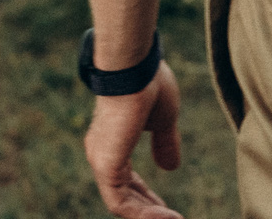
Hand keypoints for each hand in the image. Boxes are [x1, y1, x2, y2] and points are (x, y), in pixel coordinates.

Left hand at [82, 64, 183, 218]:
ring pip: (121, 203)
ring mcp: (101, 161)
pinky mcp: (106, 166)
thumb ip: (164, 143)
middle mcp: (101, 153)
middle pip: (123, 194)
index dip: (146, 196)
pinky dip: (143, 213)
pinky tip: (166, 216)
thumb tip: (170, 168)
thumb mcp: (163, 120)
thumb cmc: (148, 83)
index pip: (126, 180)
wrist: (135, 67)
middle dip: (148, 210)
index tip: (167, 209)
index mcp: (111, 141)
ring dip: (148, 215)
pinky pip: (120, 203)